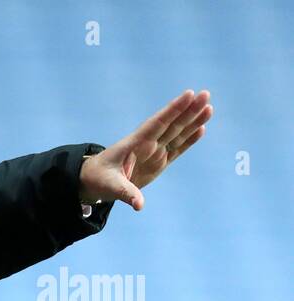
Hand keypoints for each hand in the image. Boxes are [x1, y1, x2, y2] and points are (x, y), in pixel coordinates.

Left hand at [79, 89, 212, 210]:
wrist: (94, 182)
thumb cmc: (98, 179)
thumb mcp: (109, 186)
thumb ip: (125, 193)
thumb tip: (139, 204)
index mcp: (134, 144)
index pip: (157, 124)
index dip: (172, 110)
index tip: (188, 95)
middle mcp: (147, 145)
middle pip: (171, 125)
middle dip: (188, 110)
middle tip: (205, 94)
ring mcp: (154, 152)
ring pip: (177, 134)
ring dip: (193, 121)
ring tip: (209, 107)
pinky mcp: (159, 162)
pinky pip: (177, 149)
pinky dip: (189, 140)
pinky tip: (201, 128)